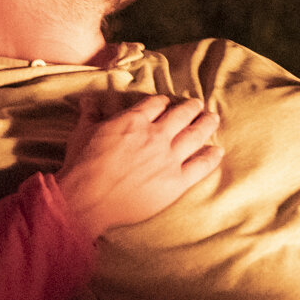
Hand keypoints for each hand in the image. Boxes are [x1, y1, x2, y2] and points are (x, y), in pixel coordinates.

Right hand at [58, 94, 222, 238]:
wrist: (87, 199)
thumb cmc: (82, 166)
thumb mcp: (82, 133)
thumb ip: (90, 114)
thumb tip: (88, 100)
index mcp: (134, 120)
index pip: (156, 104)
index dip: (163, 102)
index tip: (167, 103)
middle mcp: (156, 135)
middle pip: (181, 115)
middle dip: (191, 108)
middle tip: (198, 105)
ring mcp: (168, 158)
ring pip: (195, 135)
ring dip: (206, 124)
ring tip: (213, 118)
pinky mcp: (176, 182)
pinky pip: (200, 166)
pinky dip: (211, 157)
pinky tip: (217, 151)